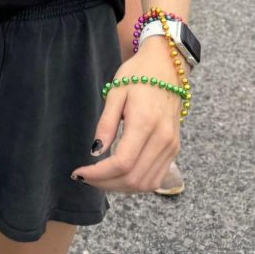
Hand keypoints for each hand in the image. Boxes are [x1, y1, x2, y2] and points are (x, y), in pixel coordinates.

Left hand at [73, 42, 181, 192]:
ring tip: (99, 179)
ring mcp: (171, 146)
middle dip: (106, 184)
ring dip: (120, 187)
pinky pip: (156, 177)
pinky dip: (136, 183)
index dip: (99, 174)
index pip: (122, 163)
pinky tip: (118, 176)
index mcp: (145, 123)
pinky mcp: (174, 148)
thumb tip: (95, 151)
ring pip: (146, 183)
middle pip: (134, 178)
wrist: (167, 66)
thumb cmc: (138, 75)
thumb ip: (106, 124)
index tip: (80, 173)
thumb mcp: (116, 93)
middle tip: (85, 178)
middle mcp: (162, 139)